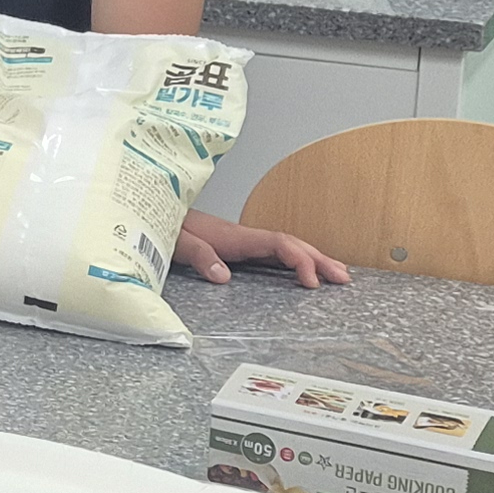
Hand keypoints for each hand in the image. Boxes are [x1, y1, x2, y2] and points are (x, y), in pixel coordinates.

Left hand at [173, 209, 352, 287]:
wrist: (150, 212)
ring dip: (312, 258)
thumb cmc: (163, 228)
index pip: (277, 243)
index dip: (298, 259)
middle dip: (318, 258)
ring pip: (285, 247)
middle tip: (343, 278)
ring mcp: (242, 241)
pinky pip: (273, 253)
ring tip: (337, 275)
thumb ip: (199, 256)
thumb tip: (224, 276)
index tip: (311, 280)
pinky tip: (303, 271)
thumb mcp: (177, 243)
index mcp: (234, 236)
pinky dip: (294, 260)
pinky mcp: (237, 247)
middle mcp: (243, 237)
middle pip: (290, 243)